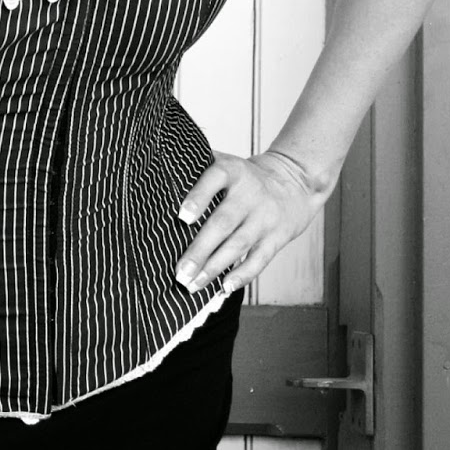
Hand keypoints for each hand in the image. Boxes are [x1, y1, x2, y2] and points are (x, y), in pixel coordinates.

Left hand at [173, 147, 331, 294]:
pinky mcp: (277, 237)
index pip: (214, 180)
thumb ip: (197, 165)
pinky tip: (224, 287)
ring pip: (237, 245)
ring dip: (214, 268)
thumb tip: (154, 170)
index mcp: (232, 171)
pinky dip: (242, 275)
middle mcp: (249, 194)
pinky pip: (259, 259)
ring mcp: (264, 217)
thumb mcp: (227, 162)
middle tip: (180, 271)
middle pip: (223, 223)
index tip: (182, 217)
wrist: (295, 181)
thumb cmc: (246, 176)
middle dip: (200, 250)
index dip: (198, 197)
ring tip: (192, 284)